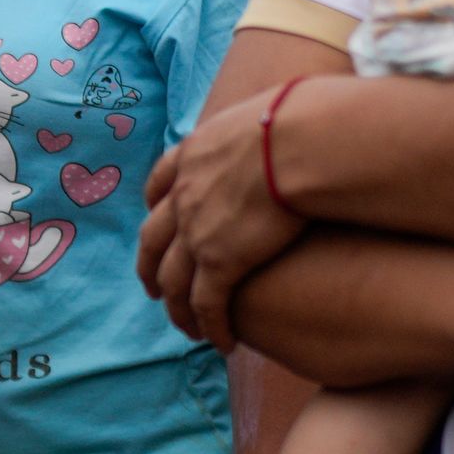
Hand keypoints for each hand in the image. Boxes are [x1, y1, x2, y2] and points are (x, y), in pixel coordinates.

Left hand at [137, 87, 318, 345]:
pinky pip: (207, 305)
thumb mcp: (268, 110)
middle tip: (152, 287)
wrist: (300, 140)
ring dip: (176, 309)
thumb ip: (264, 122)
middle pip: (153, 240)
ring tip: (186, 328)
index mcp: (193, 155)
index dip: (155, 205)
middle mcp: (184, 195)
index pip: (160, 183)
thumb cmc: (304, 118)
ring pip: (174, 282)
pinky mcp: (221, 262)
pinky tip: (222, 343)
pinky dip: (210, 326)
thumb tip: (294, 114)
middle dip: (149, 266)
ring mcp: (196, 231)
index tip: (155, 217)